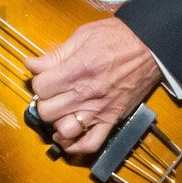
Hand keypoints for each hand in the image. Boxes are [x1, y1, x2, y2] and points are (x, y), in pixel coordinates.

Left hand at [25, 18, 164, 158]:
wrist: (150, 46)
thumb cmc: (116, 37)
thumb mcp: (82, 36)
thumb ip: (55, 55)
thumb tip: (31, 65)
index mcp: (77, 70)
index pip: (41, 88)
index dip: (39, 82)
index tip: (45, 78)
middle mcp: (86, 93)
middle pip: (48, 111)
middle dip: (44, 102)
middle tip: (52, 94)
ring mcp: (100, 110)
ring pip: (65, 130)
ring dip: (57, 123)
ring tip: (59, 113)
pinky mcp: (112, 120)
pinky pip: (90, 144)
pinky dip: (75, 146)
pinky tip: (67, 136)